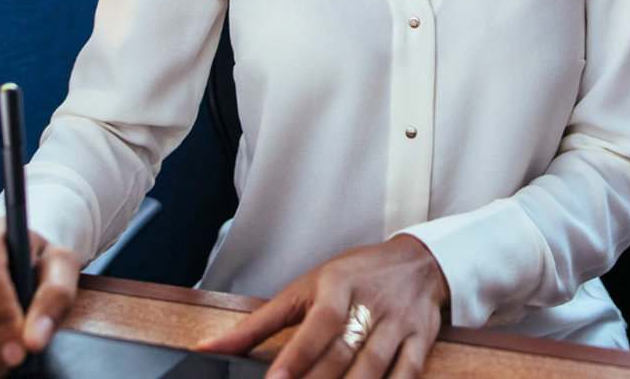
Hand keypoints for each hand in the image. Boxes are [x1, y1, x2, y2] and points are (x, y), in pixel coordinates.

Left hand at [194, 235, 451, 378]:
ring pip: (374, 367)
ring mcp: (399, 323)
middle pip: (343, 353)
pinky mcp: (421, 339)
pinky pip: (408, 372)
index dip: (297, 356)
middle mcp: (371, 302)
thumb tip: (208, 348)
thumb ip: (258, 324)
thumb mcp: (305, 289)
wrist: (419, 261)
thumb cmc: (355, 275)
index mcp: (338, 285)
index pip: (318, 323)